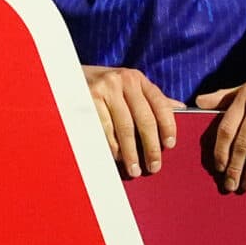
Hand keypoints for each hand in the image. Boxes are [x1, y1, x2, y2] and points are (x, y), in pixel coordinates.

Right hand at [85, 64, 175, 179]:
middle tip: (154, 167)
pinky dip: (112, 147)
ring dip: (131, 153)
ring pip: (125, 128)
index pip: (161, 103)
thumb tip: (180, 108)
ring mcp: (105, 89)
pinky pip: (105, 130)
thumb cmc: (102, 86)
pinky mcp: (89, 99)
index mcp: (137, 78)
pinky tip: (116, 157)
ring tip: (134, 169)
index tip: (169, 146)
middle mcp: (123, 80)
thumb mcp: (127, 86)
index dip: (168, 126)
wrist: (66, 75)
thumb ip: (150, 98)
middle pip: (145, 119)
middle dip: (151, 147)